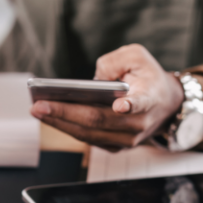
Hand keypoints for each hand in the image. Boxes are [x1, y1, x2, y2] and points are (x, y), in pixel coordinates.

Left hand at [30, 44, 184, 150]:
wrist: (166, 104)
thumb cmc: (147, 77)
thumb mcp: (137, 56)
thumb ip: (115, 61)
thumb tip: (94, 80)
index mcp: (149, 97)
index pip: (142, 102)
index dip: (132, 105)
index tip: (121, 105)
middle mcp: (139, 122)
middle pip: (99, 120)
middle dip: (65, 113)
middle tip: (39, 105)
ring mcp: (127, 138)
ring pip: (89, 134)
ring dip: (59, 123)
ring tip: (36, 110)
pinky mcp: (116, 146)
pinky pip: (87, 138)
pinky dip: (66, 127)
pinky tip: (48, 116)